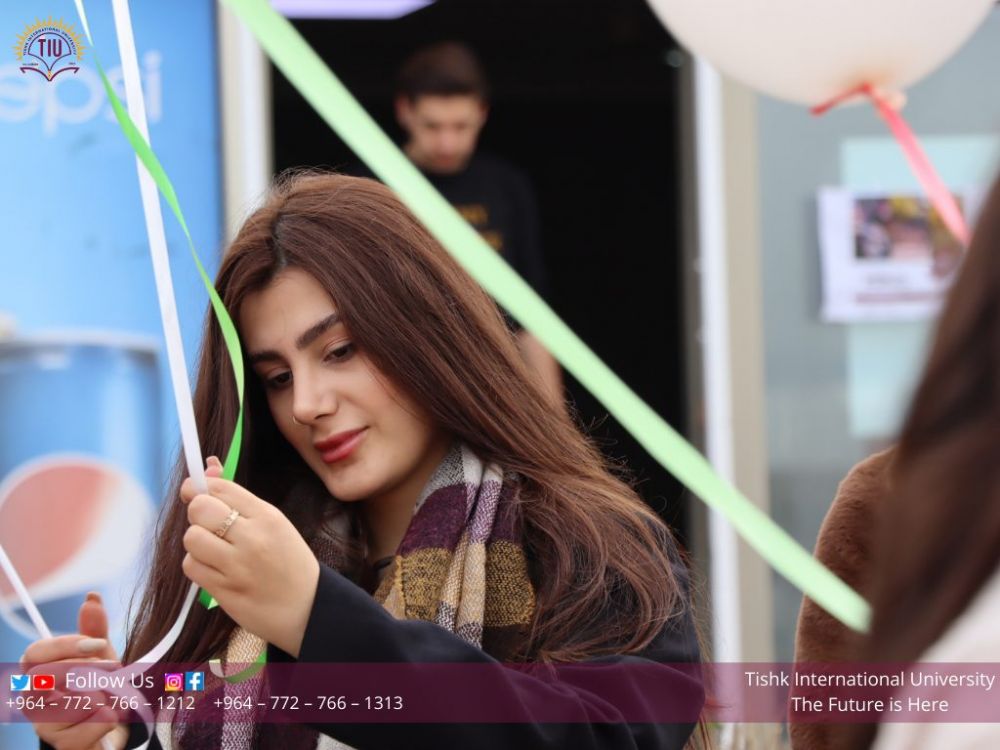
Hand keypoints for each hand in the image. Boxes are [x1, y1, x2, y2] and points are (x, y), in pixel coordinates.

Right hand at [22, 593, 129, 749]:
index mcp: (37, 672)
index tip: (97, 643)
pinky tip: (108, 718)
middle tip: (114, 666)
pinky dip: (111, 716)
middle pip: (48, 675)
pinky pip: (93, 722)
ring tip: (110, 696)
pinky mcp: (62, 744)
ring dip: (105, 694)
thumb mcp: (101, 656)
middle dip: (88, 668)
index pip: (34, 653)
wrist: (112, 729)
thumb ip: (95, 630)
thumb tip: (91, 597)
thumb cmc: (99, 688)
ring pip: (74, 700)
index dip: (66, 645)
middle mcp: (33, 698)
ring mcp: (44, 724)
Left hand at [179, 457, 320, 656]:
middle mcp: (252, 538)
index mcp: (267, 517)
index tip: (196, 492)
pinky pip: (191, 566)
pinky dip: (197, 565)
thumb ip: (239, 500)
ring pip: (191, 538)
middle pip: (200, 509)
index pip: (221, 488)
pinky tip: (215, 568)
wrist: (307, 608)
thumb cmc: (289, 561)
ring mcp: (237, 566)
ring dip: (197, 542)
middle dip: (197, 513)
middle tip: (208, 523)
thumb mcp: (274, 523)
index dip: (200, 487)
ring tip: (213, 548)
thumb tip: (208, 469)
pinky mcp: (223, 590)